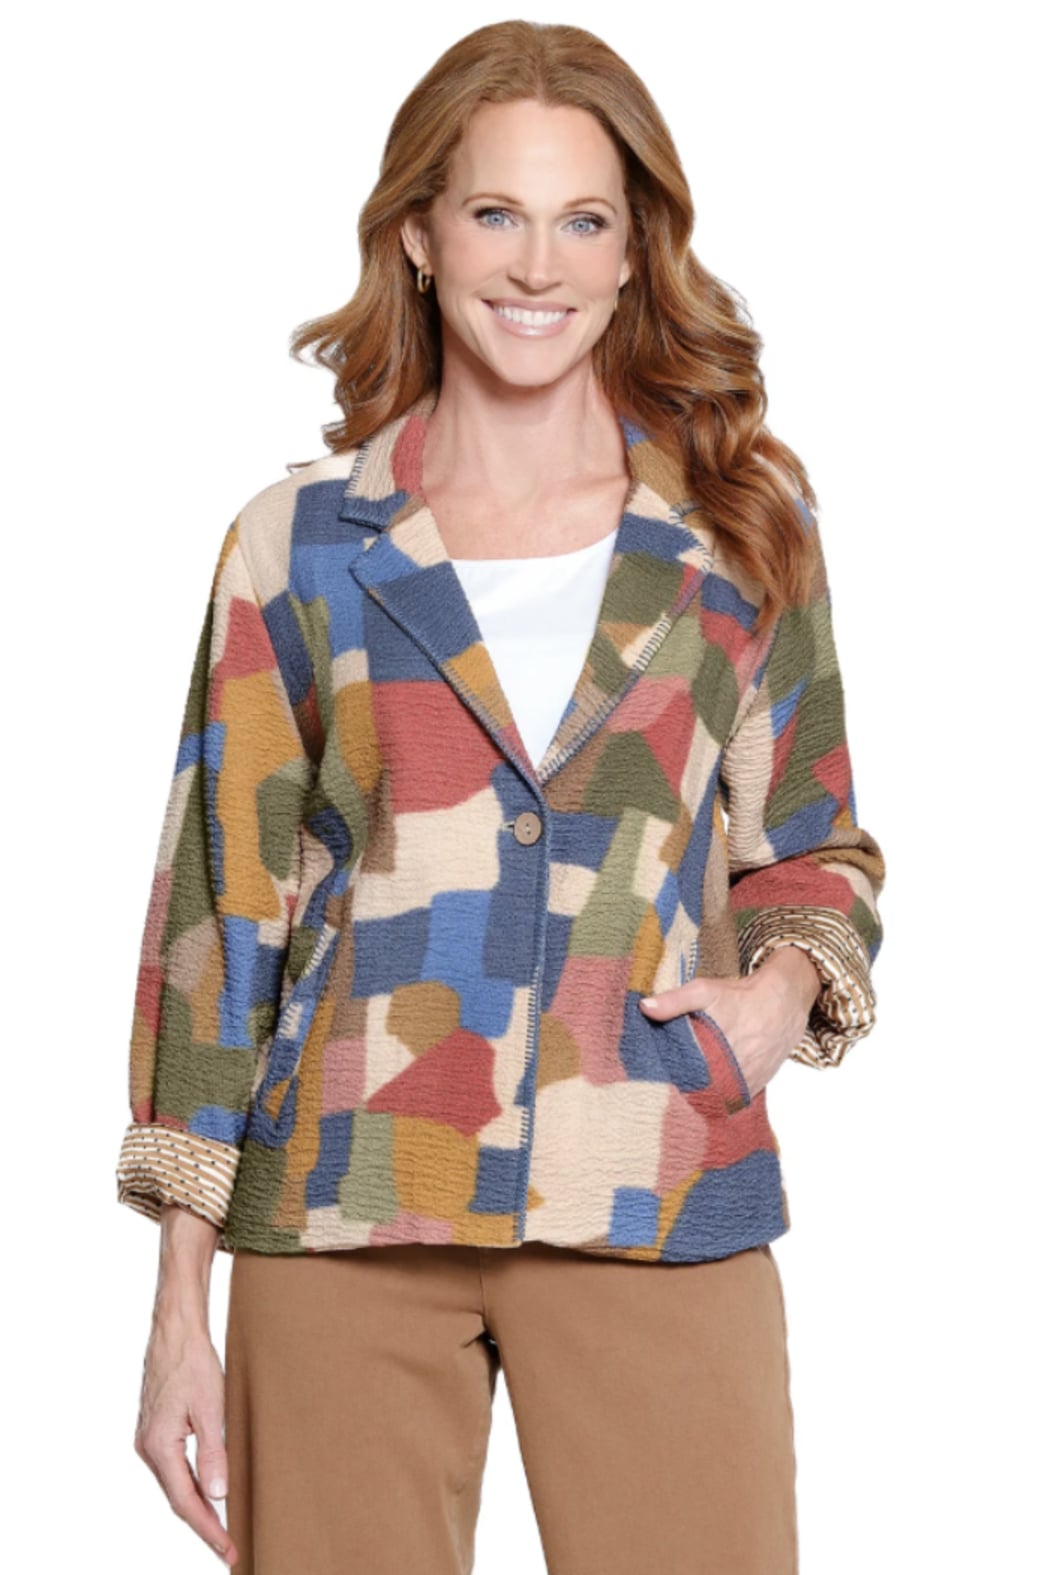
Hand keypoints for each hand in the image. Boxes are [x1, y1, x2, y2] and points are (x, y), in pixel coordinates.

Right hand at [134, 1306, 236, 1565]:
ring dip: (198, 1506)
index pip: (186, 1502)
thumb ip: (214, 1454)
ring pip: (175, 1485)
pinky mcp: (154, 1430)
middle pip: (178, 1499)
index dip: (209, 1529)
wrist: (175, 1330)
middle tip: (229, 1547)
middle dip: (204, 1524)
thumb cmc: (193, 1362)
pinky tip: (208, 1490)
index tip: (228, 1549)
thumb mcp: (210, 1408)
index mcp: (158, 1447)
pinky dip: (191, 1484)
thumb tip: (218, 1495)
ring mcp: (148, 1440)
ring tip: (223, 1526)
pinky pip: (173, 1468)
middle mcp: (147, 1448)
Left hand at [639, 946, 820, 1098]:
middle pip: (694, 1090)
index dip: (663, 1078)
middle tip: (661, 1089)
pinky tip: (705, 1091)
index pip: (678, 1076)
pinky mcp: (753, 1088)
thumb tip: (644, 1007)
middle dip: (678, 1089)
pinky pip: (729, 1101)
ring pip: (712, 1099)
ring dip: (698, 1096)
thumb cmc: (741, 997)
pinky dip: (717, 1097)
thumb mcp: (704, 991)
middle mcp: (728, 1072)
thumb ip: (674, 1000)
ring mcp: (742, 1083)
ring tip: (682, 1093)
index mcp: (711, 1050)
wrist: (783, 1006)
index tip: (651, 1078)